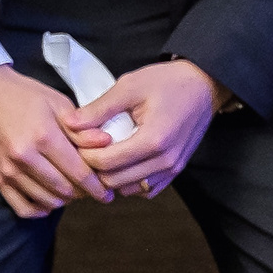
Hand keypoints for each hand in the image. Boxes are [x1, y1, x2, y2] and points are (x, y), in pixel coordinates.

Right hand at [0, 64, 116, 218]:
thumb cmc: (22, 94)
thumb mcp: (56, 102)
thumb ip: (81, 127)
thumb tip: (107, 143)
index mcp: (44, 136)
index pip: (79, 172)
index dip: (97, 186)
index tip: (107, 193)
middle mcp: (25, 156)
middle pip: (64, 190)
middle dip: (82, 193)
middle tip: (91, 188)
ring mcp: (8, 170)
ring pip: (46, 201)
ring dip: (63, 200)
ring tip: (71, 191)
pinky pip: (22, 207)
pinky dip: (39, 209)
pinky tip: (48, 200)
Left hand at [68, 59, 223, 199]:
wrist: (204, 86)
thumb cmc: (167, 82)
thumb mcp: (130, 86)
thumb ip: (98, 108)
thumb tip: (68, 123)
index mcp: (153, 140)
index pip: (106, 163)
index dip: (85, 155)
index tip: (78, 140)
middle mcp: (164, 161)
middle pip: (114, 182)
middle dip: (95, 168)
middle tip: (86, 148)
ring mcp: (172, 170)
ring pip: (127, 190)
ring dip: (111, 177)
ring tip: (103, 154)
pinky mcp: (175, 173)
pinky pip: (144, 190)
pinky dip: (129, 182)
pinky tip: (123, 162)